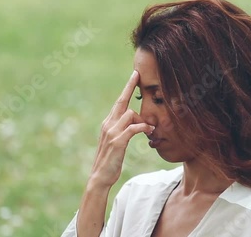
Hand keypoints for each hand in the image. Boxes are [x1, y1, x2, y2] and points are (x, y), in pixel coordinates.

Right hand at [89, 70, 154, 186]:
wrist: (100, 177)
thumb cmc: (111, 160)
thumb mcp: (118, 141)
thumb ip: (125, 130)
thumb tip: (139, 123)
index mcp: (108, 123)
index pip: (118, 102)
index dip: (126, 88)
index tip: (134, 75)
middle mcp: (108, 124)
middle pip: (121, 101)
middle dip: (129, 86)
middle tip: (138, 74)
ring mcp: (111, 132)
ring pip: (129, 114)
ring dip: (143, 120)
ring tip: (150, 129)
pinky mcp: (117, 141)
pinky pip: (133, 128)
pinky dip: (143, 128)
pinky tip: (149, 132)